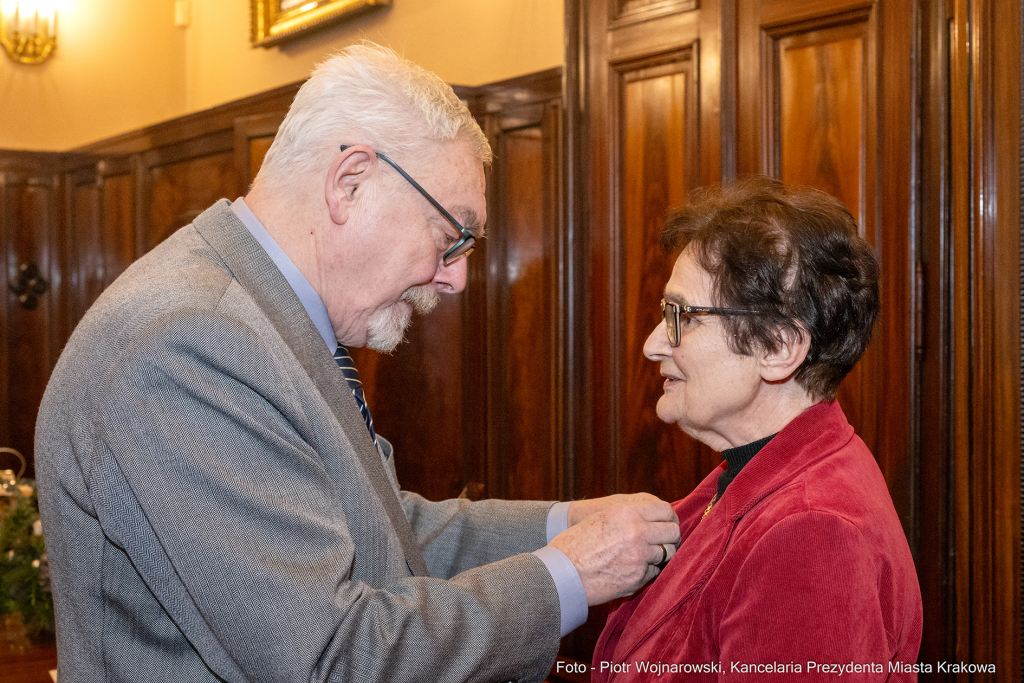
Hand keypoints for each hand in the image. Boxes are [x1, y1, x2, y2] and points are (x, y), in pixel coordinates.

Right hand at [549, 494, 679, 605]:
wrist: (562, 572)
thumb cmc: (576, 544)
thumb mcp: (601, 518)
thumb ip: (627, 516)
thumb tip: (650, 518)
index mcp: (626, 512)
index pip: (664, 510)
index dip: (668, 518)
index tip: (667, 524)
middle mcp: (637, 532)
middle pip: (672, 532)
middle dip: (670, 538)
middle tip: (664, 542)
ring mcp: (640, 556)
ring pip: (667, 554)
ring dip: (660, 556)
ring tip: (646, 556)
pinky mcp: (638, 577)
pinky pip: (654, 572)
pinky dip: (648, 571)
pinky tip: (633, 569)